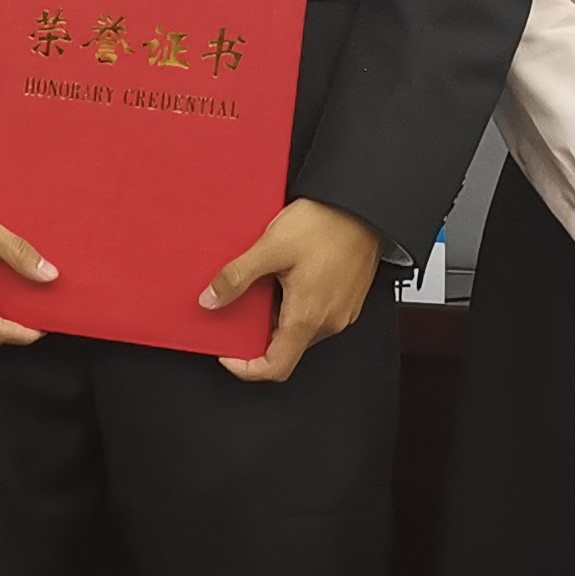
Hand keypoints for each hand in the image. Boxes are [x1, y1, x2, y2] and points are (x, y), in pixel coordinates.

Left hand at [204, 198, 382, 383]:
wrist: (363, 207)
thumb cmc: (326, 224)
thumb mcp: (271, 247)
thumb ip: (237, 277)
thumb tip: (211, 300)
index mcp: (307, 318)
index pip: (275, 367)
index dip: (246, 368)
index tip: (228, 353)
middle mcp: (328, 322)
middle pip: (285, 348)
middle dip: (257, 333)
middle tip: (240, 306)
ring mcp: (341, 312)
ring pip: (299, 329)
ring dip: (276, 315)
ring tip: (264, 284)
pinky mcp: (346, 300)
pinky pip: (314, 314)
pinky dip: (293, 305)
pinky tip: (285, 277)